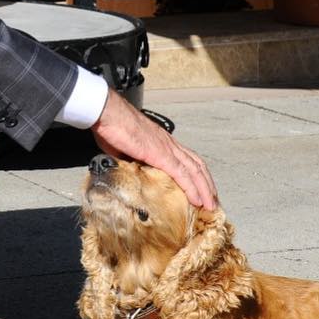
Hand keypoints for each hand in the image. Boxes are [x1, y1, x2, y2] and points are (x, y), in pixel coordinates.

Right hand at [91, 90, 216, 208]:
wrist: (107, 113)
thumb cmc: (111, 127)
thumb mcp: (123, 149)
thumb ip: (131, 162)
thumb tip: (128, 174)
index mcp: (162, 142)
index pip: (187, 160)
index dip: (197, 175)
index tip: (201, 190)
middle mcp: (169, 144)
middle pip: (197, 165)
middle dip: (206, 184)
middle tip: (212, 201)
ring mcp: (167, 148)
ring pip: (195, 171)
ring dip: (205, 189)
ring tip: (210, 205)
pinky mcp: (161, 154)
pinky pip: (182, 174)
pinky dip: (193, 188)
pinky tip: (198, 200)